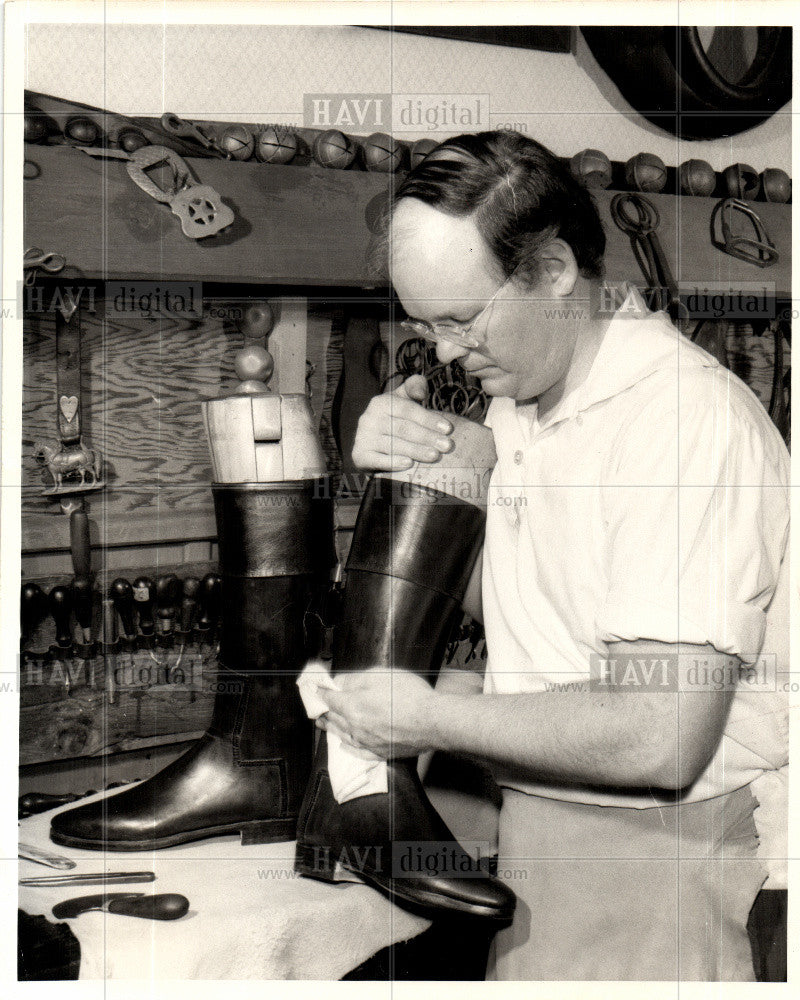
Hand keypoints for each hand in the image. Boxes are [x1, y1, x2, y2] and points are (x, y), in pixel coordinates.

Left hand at [316, 667, 439, 758]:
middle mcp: (356, 727)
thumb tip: (339, 683)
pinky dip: (347, 747)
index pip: (329, 698)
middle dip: (322, 711)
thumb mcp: (381, 675)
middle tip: (315, 707)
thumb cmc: (409, 695)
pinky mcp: (381, 752)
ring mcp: (368, 742)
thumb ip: (356, 680)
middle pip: (333, 719)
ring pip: (342, 735)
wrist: (433, 721)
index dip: (320, 692)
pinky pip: (357, 751)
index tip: (313, 689)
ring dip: (331, 728)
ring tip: (323, 724)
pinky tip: (344, 745)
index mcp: (353, 706)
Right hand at [351, 374, 454, 471]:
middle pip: (403, 428)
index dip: (429, 419)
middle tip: (447, 446)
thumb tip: (421, 392)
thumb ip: (414, 387)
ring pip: (393, 445)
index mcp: (380, 402)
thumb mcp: (402, 400)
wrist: (371, 445)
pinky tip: (409, 464)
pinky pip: (377, 460)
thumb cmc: (395, 420)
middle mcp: (368, 418)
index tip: (449, 429)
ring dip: (416, 451)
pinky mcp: (359, 455)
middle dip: (427, 437)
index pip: (408, 410)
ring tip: (435, 456)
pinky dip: (393, 462)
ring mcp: (363, 437)